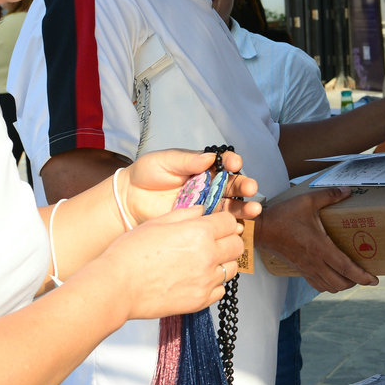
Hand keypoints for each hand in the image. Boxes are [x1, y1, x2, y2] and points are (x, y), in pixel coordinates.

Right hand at [94, 206, 245, 319]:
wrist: (117, 286)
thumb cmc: (130, 253)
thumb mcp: (157, 222)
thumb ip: (185, 214)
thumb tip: (202, 211)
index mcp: (198, 232)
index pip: (229, 222)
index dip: (222, 221)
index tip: (215, 224)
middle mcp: (208, 256)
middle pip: (237, 245)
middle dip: (228, 240)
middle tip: (214, 242)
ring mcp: (205, 281)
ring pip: (232, 268)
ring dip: (223, 263)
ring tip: (204, 262)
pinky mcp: (200, 301)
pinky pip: (220, 290)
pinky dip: (213, 284)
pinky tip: (197, 279)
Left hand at [120, 148, 261, 226]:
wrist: (129, 198)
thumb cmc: (147, 173)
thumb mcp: (165, 161)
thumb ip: (187, 161)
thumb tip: (209, 157)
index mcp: (203, 166)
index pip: (224, 163)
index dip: (232, 162)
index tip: (234, 164)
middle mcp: (210, 185)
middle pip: (233, 185)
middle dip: (244, 185)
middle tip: (250, 188)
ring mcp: (206, 204)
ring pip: (231, 206)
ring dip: (244, 208)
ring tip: (254, 210)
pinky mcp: (200, 222)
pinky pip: (218, 224)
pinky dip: (231, 226)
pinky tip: (239, 227)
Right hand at [257, 185, 377, 291]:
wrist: (261, 229)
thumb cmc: (284, 216)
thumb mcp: (308, 201)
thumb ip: (329, 195)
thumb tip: (347, 191)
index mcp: (320, 248)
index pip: (346, 268)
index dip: (362, 276)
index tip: (374, 280)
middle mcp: (315, 262)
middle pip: (340, 282)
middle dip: (356, 282)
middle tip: (365, 275)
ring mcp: (306, 268)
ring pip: (329, 287)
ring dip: (342, 285)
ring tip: (351, 277)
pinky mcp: (299, 270)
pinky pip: (317, 285)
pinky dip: (328, 285)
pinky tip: (332, 276)